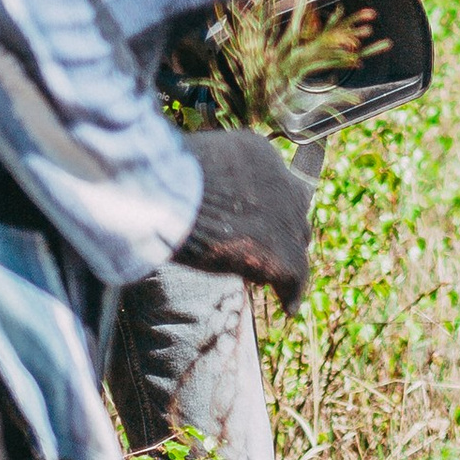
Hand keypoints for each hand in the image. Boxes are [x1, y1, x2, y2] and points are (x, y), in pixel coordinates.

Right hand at [173, 127, 312, 303]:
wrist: (168, 196)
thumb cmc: (162, 175)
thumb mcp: (191, 163)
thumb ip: (206, 174)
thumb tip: (191, 190)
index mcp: (259, 152)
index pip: (274, 180)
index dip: (265, 203)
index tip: (254, 218)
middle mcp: (282, 181)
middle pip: (294, 208)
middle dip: (282, 226)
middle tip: (266, 246)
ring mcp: (287, 217)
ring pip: (298, 240)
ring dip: (286, 257)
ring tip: (274, 276)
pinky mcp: (285, 253)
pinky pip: (295, 276)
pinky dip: (291, 293)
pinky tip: (288, 307)